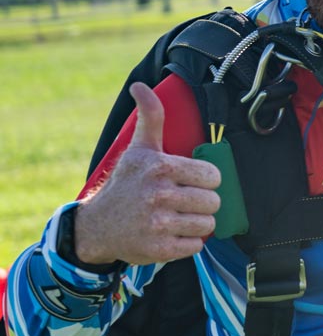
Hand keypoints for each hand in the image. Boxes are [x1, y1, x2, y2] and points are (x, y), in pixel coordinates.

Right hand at [74, 82, 221, 265]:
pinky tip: (171, 233)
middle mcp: (159, 195)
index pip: (213, 176)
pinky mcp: (160, 249)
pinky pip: (196, 246)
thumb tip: (140, 86)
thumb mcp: (139, 148)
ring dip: (198, 223)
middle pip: (213, 202)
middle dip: (203, 202)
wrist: (97, 226)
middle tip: (183, 201)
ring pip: (208, 224)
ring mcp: (159, 224)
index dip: (206, 180)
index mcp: (160, 167)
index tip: (191, 181)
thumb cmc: (126, 183)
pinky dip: (188, 242)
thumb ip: (151, 117)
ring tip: (178, 217)